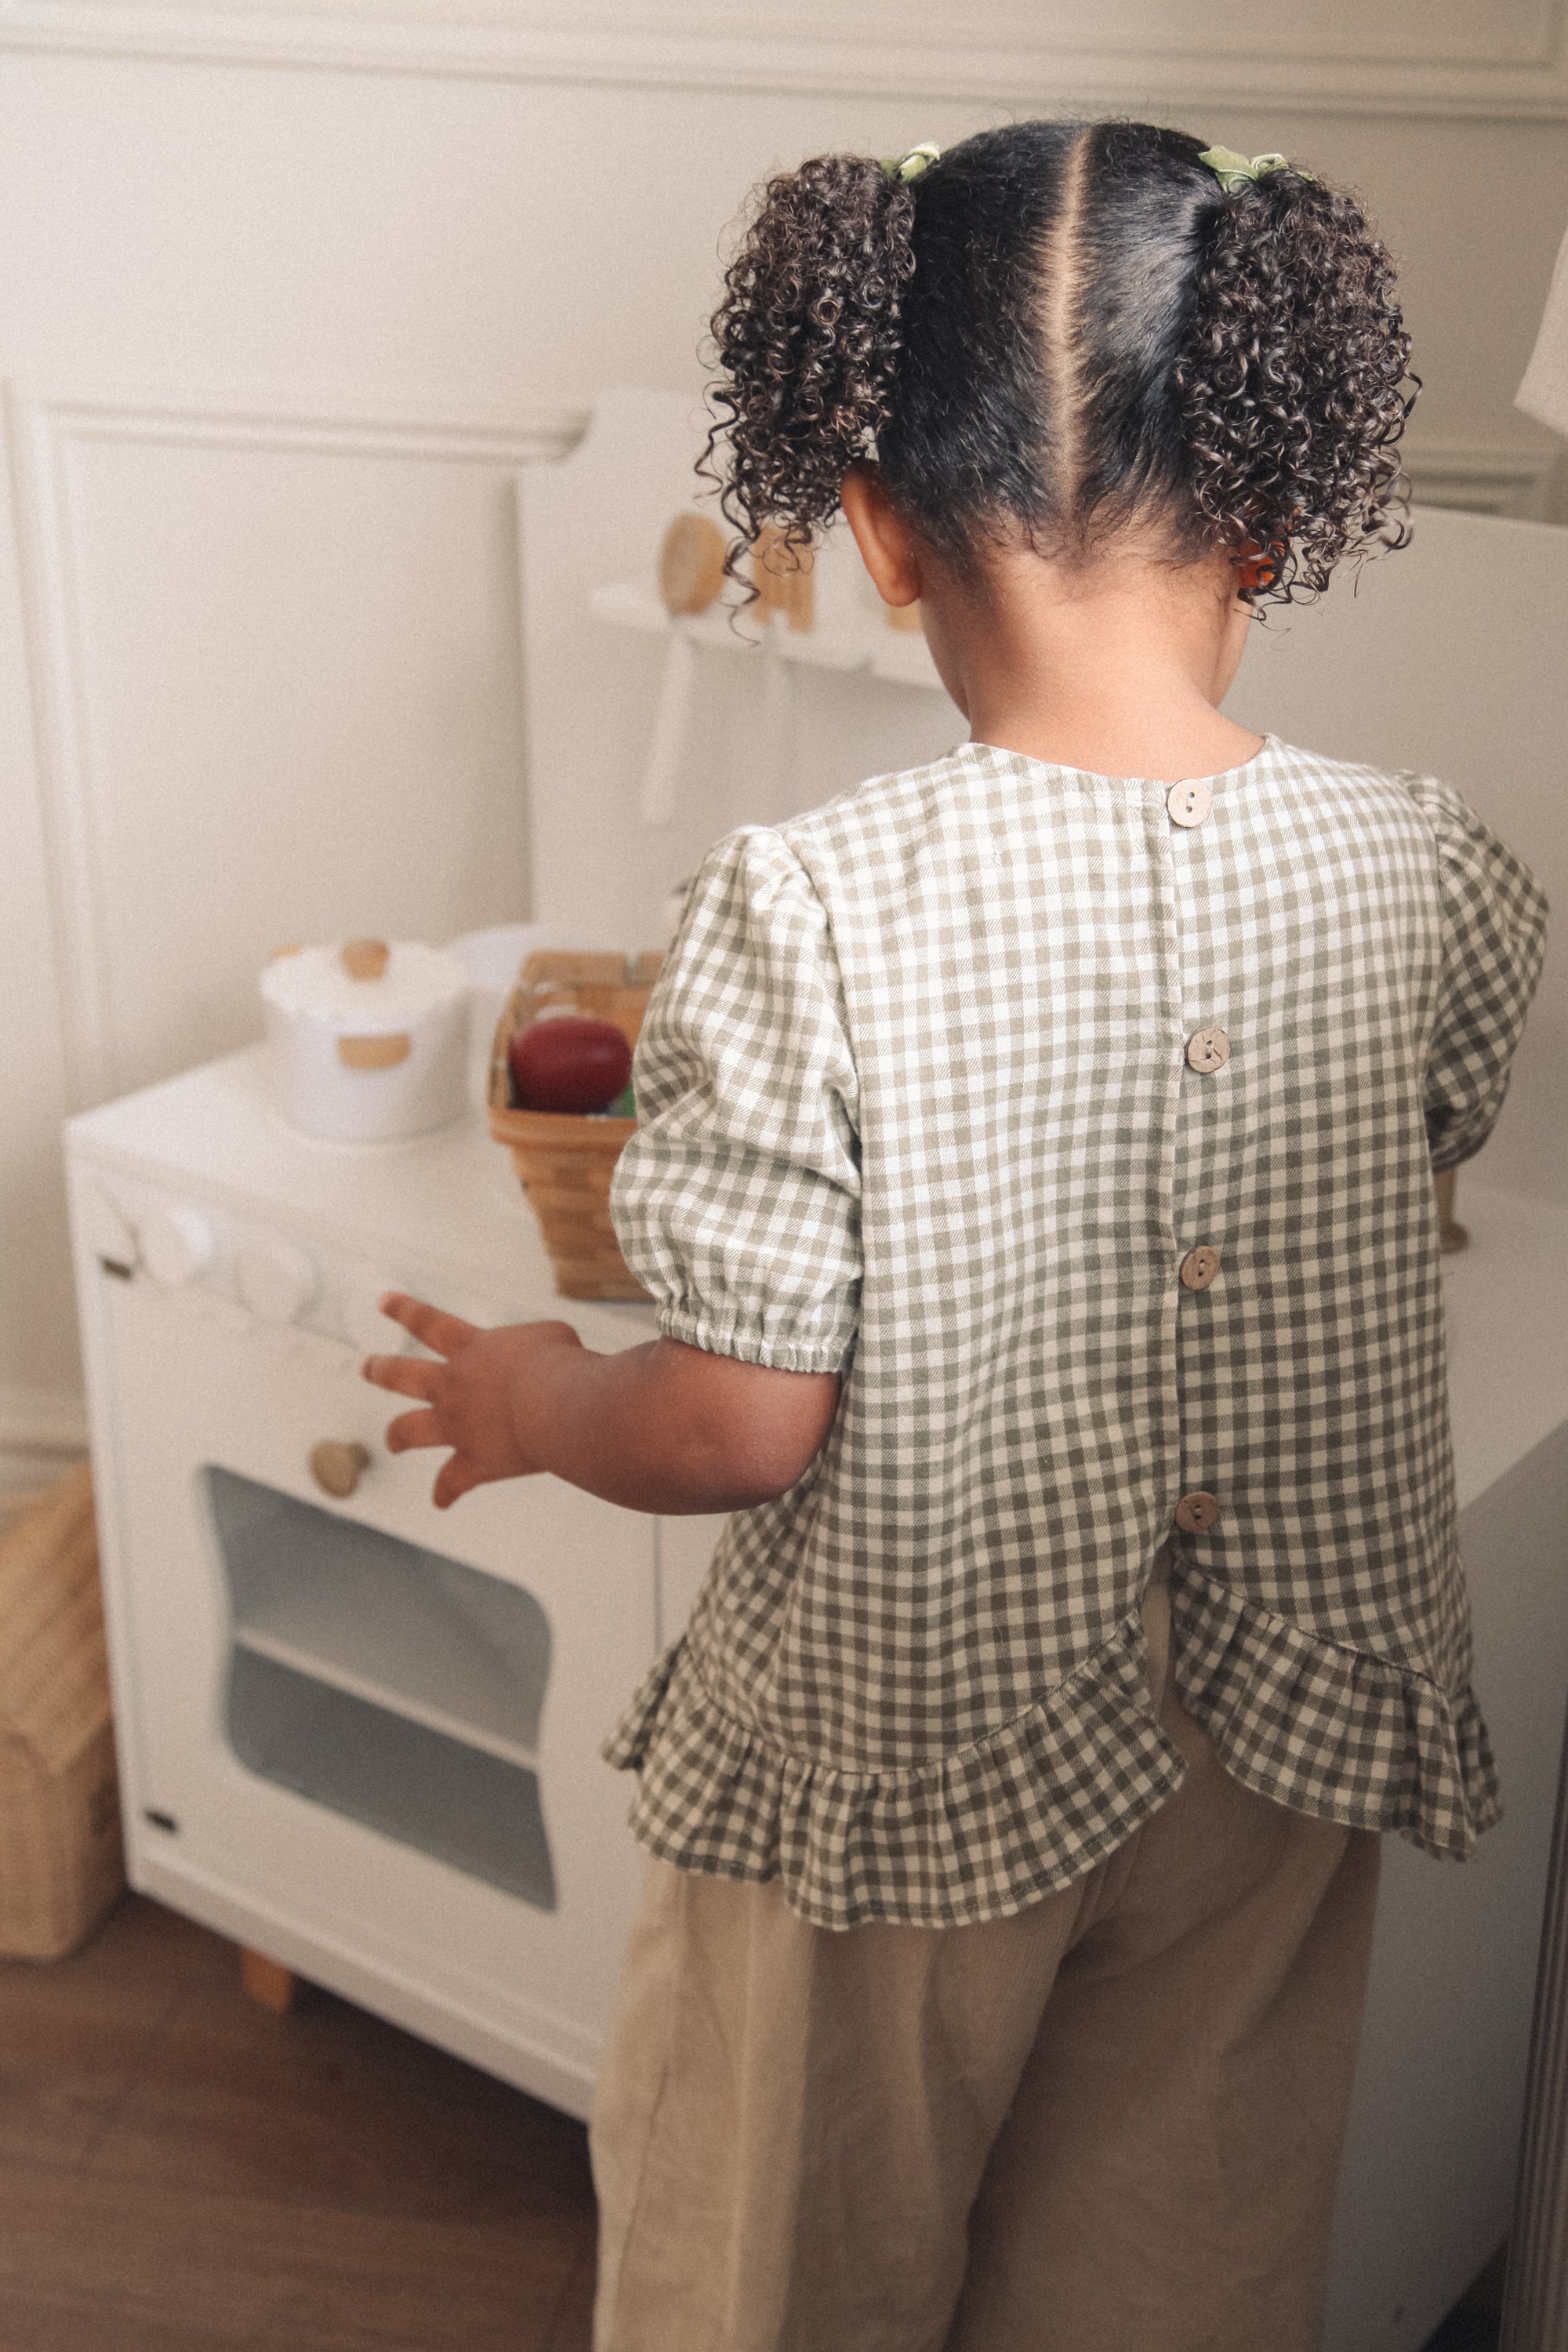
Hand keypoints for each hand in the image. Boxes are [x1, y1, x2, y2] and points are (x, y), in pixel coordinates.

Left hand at [360, 1293, 583, 1508]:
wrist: (557, 1404)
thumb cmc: (560, 1362)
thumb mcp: (550, 1334)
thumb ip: (535, 1343)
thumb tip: (541, 1355)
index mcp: (471, 1347)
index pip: (428, 1322)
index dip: (404, 1310)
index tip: (383, 1301)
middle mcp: (453, 1386)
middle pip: (403, 1376)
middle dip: (381, 1370)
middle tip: (367, 1367)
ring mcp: (457, 1426)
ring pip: (410, 1429)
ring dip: (396, 1435)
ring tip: (390, 1440)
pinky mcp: (474, 1462)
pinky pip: (452, 1482)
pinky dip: (446, 1492)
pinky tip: (441, 1501)